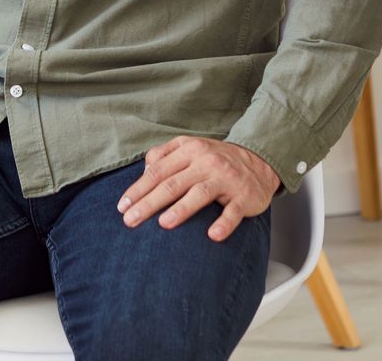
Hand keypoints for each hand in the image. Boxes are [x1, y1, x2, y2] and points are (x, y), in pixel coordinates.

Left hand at [117, 137, 278, 241]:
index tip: (122, 206)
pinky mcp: (244, 197)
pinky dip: (224, 223)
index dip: (138, 189)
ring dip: (181, 210)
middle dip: (148, 203)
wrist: (259, 161)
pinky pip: (233, 211)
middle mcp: (206, 162)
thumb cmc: (216, 159)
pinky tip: (213, 235)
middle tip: (130, 220)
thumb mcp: (190, 147)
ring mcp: (226, 179)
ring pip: (200, 194)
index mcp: (189, 150)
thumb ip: (164, 155)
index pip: (157, 171)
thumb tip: (143, 172)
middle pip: (172, 184)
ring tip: (163, 224)